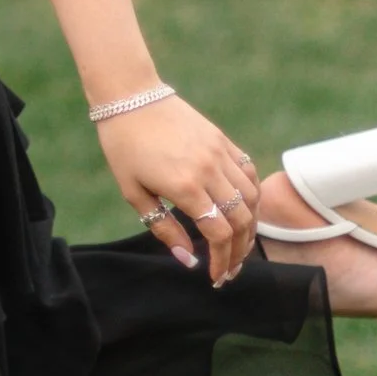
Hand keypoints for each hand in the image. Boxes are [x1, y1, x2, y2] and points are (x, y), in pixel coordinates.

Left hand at [97, 97, 259, 284]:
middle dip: (239, 252)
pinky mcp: (223, 140)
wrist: (131, 97)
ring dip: (251, 227)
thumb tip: (187, 259)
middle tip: (230, 271)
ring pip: (252, 198)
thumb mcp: (134, 193)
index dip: (221, 261)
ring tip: (240, 246)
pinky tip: (245, 211)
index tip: (216, 278)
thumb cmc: (124, 147)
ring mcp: (220, 153)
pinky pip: (249, 173)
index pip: (218, 234)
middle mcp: (209, 170)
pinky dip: (252, 196)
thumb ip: (163, 228)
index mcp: (185, 186)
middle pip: (241, 221)